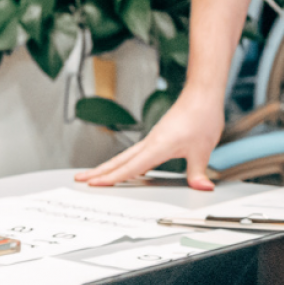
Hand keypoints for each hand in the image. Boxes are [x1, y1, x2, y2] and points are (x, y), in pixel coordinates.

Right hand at [74, 90, 221, 190]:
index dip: (112, 178)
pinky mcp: (157, 138)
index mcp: (157, 147)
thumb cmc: (200, 117)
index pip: (130, 167)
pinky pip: (135, 154)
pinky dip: (125, 163)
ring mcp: (151, 140)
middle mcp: (149, 143)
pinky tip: (126, 169)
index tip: (95, 184)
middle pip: (118, 161)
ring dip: (108, 166)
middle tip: (80, 178)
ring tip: (94, 175)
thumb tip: (201, 188)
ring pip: (124, 157)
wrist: (201, 96)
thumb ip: (198, 172)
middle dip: (98, 171)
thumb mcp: (203, 150)